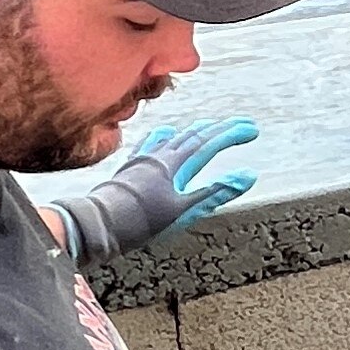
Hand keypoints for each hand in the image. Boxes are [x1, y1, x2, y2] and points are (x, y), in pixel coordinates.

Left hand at [56, 117, 258, 264]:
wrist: (98, 224)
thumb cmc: (140, 221)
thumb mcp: (184, 211)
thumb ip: (216, 192)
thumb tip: (248, 175)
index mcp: (175, 165)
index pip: (209, 144)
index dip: (231, 135)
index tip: (251, 129)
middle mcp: (159, 156)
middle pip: (194, 136)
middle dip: (219, 130)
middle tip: (240, 125)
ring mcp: (143, 160)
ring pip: (174, 138)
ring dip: (194, 131)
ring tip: (207, 125)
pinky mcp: (131, 167)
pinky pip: (151, 143)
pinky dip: (165, 136)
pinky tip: (164, 133)